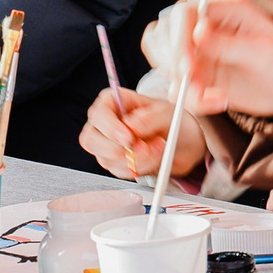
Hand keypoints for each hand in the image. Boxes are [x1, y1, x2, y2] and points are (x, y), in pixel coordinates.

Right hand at [79, 86, 203, 181]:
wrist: (181, 143)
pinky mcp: (113, 161)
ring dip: (135, 159)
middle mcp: (104, 122)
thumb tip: (130, 125)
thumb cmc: (171, 121)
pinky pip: (117, 170)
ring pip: (106, 158)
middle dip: (119, 150)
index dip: (110, 128)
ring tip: (158, 150)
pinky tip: (152, 159)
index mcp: (113, 102)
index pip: (99, 114)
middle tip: (145, 149)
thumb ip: (150, 117)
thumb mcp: (167, 113)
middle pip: (92, 140)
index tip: (129, 138)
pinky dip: (138, 168)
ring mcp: (106, 143)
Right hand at [140, 0, 272, 118]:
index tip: (186, 65)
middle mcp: (206, 26)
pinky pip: (176, 85)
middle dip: (171, 60)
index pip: (183, 12)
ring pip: (163, 58)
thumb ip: (230, 44)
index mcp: (225, 9)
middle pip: (164, 32)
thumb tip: (197, 32)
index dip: (178, 37)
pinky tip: (218, 102)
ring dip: (177, 81)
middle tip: (190, 81)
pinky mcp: (197, 74)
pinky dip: (190, 99)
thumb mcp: (264, 54)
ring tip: (206, 95)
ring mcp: (198, 50)